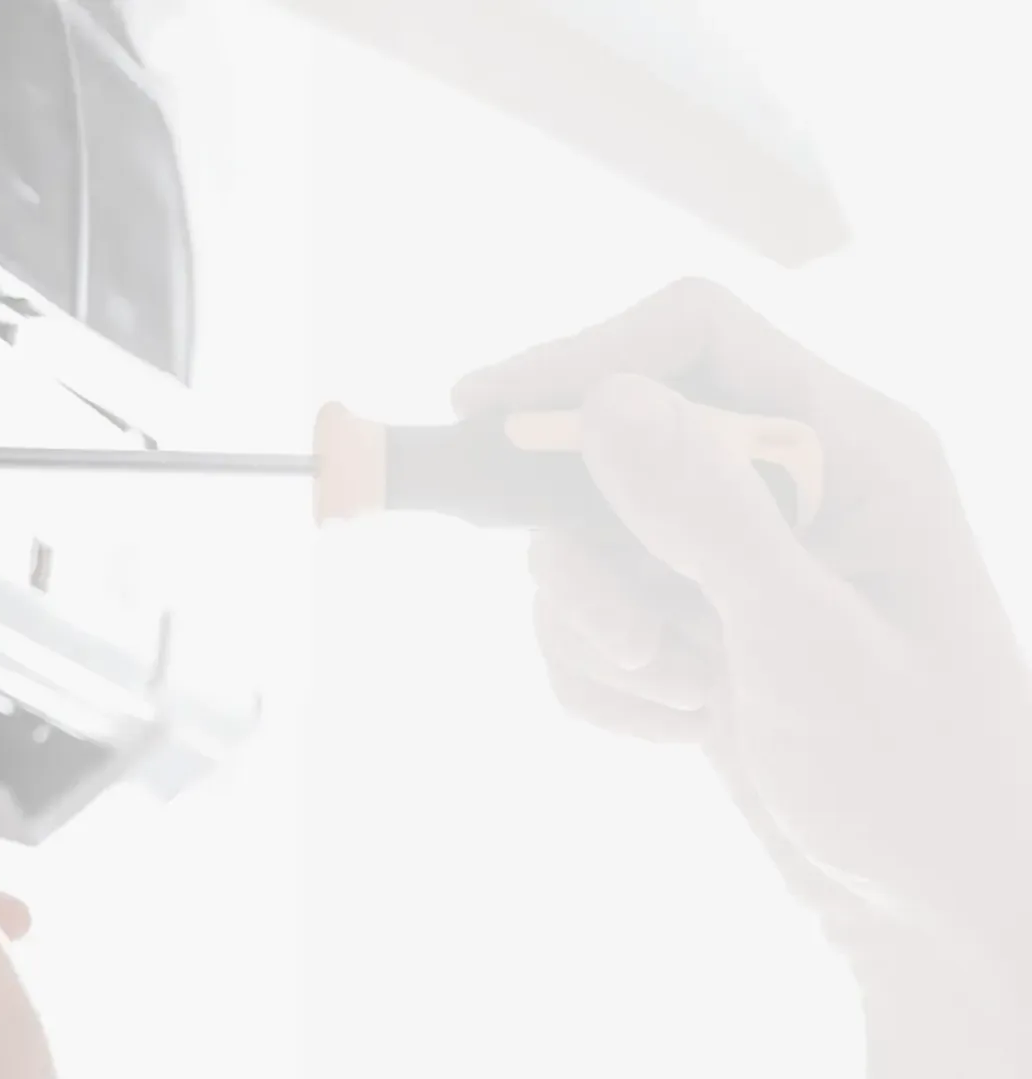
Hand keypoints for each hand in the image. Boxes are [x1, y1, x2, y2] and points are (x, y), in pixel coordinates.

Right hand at [456, 279, 1031, 1065]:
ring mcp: (734, 555)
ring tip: (682, 693)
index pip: (694, 338)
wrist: (932, 910)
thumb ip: (708, 516)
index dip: (583, 358)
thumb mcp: (809, 644)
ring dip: (600, 628)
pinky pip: (586, 616)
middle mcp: (788, 484)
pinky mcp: (695, 623)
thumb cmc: (917, 780)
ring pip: (584, 539)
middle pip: (611, 441)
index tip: (483, 411)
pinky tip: (681, 724)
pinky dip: (604, 678)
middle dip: (588, 546)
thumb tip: (603, 404)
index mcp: (851, 449)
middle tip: (624, 636)